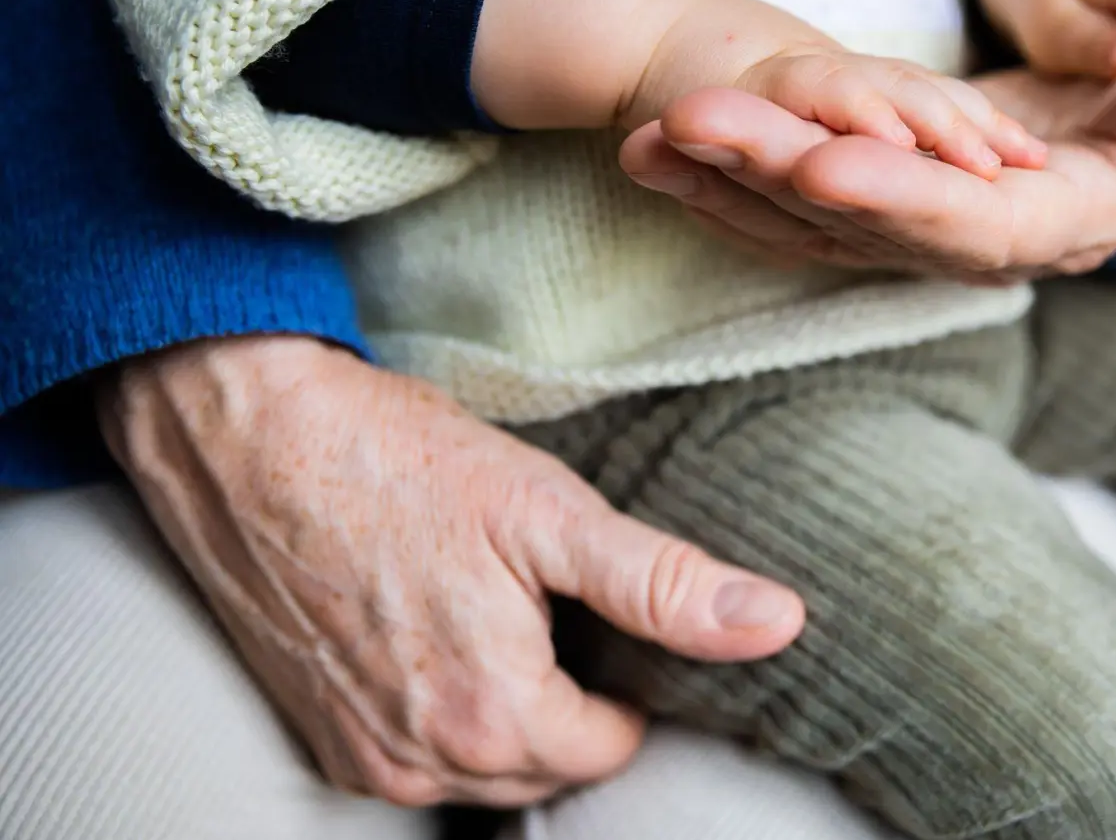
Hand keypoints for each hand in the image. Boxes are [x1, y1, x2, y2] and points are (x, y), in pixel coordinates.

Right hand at [97, 335, 804, 807]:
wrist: (244, 435)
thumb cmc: (396, 461)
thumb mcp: (549, 512)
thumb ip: (665, 585)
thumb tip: (778, 624)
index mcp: (496, 716)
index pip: (613, 749)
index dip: (625, 680)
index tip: (596, 610)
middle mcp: (424, 761)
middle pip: (549, 767)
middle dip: (568, 701)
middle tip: (543, 604)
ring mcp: (362, 757)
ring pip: (484, 771)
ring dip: (508, 713)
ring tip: (489, 613)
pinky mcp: (318, 738)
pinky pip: (416, 759)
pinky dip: (443, 715)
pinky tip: (431, 631)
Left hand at [620, 0, 1115, 279]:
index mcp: (1067, 224)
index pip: (973, 224)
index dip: (898, 196)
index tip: (822, 161)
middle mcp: (982, 248)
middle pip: (866, 227)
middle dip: (776, 178)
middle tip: (691, 127)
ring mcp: (925, 236)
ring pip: (815, 223)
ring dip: (729, 182)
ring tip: (649, 138)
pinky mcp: (888, 213)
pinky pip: (799, 212)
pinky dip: (729, 187)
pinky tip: (661, 157)